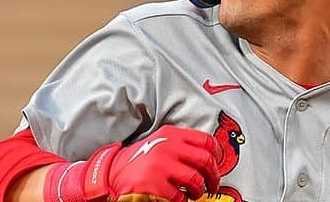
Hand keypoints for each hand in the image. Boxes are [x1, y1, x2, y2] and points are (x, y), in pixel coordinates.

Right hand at [45, 125, 222, 201]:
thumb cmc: (139, 161)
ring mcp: (160, 165)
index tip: (218, 164)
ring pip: (196, 180)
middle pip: (205, 161)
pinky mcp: (154, 185)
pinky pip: (180, 196)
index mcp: (171, 134)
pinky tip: (176, 197)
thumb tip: (211, 157)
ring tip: (194, 193)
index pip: (206, 141)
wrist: (111, 174)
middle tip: (212, 185)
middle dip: (214, 176)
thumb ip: (182, 145)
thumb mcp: (160, 144)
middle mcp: (166, 147)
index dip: (217, 154)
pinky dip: (182, 200)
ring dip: (199, 191)